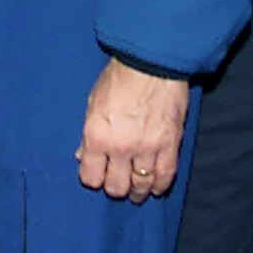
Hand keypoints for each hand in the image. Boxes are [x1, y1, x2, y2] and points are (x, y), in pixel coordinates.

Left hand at [76, 57, 189, 203]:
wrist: (151, 61)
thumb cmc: (119, 77)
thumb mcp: (93, 102)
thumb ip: (88, 134)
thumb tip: (82, 156)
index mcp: (97, 135)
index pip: (91, 177)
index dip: (94, 178)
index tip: (99, 174)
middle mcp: (120, 146)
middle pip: (116, 187)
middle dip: (116, 187)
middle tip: (119, 181)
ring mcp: (147, 148)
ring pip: (141, 185)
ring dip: (138, 191)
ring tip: (138, 190)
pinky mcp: (170, 144)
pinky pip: (165, 176)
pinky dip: (160, 185)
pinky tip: (155, 186)